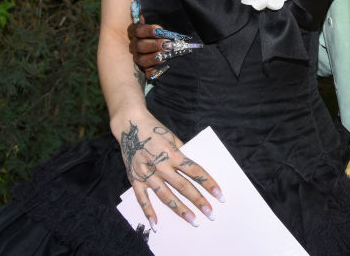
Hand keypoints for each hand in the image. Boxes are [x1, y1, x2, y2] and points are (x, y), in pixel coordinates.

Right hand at [117, 112, 223, 228]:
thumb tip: (195, 172)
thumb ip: (182, 154)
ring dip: (180, 210)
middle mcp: (160, 165)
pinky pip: (142, 199)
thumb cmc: (155, 130)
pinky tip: (156, 224)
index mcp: (173, 153)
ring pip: (165, 196)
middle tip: (210, 214)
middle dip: (198, 201)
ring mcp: (147, 173)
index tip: (219, 195)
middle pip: (183, 187)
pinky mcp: (134, 179)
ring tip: (192, 220)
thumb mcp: (173, 138)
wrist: (129, 124)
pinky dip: (148, 212)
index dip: (209, 184)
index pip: (195, 171)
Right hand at [128, 18, 167, 78]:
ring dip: (155, 58)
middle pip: (140, 46)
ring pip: (141, 60)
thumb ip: (151, 14)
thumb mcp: (155, 18)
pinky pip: (146, 73)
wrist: (162, 41)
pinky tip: (164, 68)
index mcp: (134, 31)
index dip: (148, 31)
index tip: (160, 30)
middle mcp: (134, 45)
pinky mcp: (144, 68)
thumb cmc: (159, 28)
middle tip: (168, 44)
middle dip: (155, 45)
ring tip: (167, 55)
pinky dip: (155, 72)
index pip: (138, 30)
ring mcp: (137, 57)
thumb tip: (140, 1)